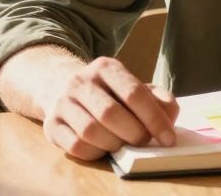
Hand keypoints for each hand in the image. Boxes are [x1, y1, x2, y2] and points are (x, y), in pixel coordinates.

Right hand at [40, 57, 179, 160]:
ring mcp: (62, 102)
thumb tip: (169, 117)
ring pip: (91, 131)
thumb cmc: (109, 93)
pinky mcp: (51, 125)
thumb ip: (158, 99)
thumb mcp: (134, 86)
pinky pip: (75, 146)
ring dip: (114, 144)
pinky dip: (96, 153)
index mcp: (106, 67)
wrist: (62, 88)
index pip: (134, 93)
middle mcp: (81, 81)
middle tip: (144, 142)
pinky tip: (104, 148)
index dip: (154, 119)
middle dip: (134, 133)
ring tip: (123, 144)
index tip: (168, 138)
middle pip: (111, 113)